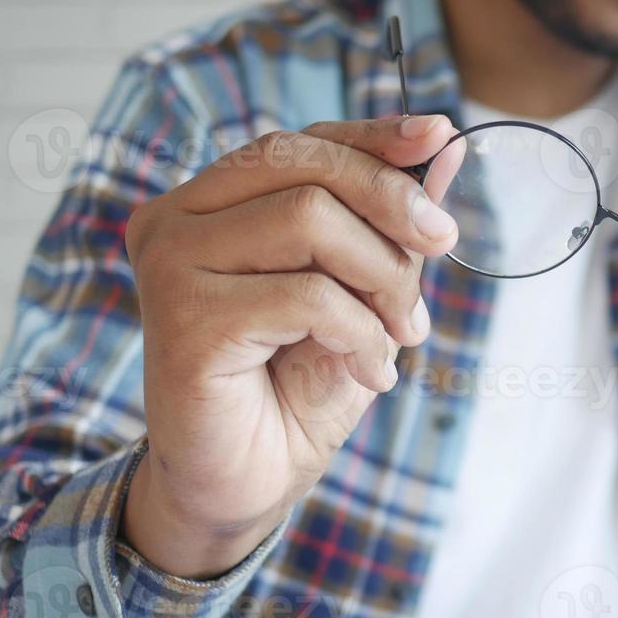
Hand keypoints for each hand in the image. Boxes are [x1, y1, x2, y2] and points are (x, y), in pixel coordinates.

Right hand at [121, 116, 459, 577]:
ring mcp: (172, 265)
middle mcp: (177, 219)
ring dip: (383, 278)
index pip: (299, 142)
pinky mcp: (183, 320)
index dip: (373, 135)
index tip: (440, 135)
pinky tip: (369, 372)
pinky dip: (361, 333)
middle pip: (304, 165)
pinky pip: (307, 296)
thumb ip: (391, 223)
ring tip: (399, 335)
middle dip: (392, 205)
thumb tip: (446, 145)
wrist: (247, 482)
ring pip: (309, 219)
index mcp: (212, 203)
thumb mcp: (362, 293)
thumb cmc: (297, 387)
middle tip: (440, 250)